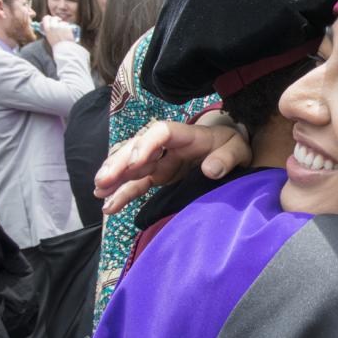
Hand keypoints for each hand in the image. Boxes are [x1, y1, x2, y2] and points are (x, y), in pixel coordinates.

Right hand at [41, 15, 74, 46]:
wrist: (64, 49)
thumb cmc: (56, 45)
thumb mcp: (49, 37)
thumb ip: (48, 30)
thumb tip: (49, 25)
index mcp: (47, 29)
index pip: (45, 18)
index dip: (48, 17)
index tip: (50, 18)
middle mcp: (53, 26)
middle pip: (54, 18)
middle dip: (56, 19)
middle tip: (59, 21)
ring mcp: (60, 26)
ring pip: (62, 22)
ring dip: (63, 24)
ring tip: (64, 30)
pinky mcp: (67, 27)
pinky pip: (67, 24)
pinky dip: (68, 27)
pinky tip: (68, 31)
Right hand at [94, 118, 251, 214]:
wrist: (228, 148)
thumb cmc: (232, 145)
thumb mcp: (238, 149)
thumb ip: (226, 158)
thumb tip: (211, 170)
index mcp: (187, 135)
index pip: (161, 133)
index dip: (146, 145)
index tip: (136, 162)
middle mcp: (168, 146)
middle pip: (138, 148)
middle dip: (120, 163)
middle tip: (105, 180)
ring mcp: (160, 160)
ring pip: (131, 165)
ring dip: (114, 177)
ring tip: (99, 191)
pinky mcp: (159, 175)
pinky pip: (137, 183)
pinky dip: (122, 193)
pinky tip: (108, 205)